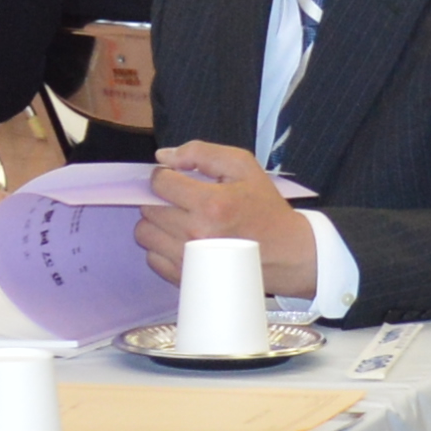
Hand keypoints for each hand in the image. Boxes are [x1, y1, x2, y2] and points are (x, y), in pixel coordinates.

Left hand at [135, 142, 318, 297]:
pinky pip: (152, 258)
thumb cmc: (265, 208)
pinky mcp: (186, 278)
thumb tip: (164, 157)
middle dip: (160, 198)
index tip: (176, 178)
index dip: (164, 175)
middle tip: (181, 199)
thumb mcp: (243, 165)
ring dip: (157, 223)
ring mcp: (188, 259)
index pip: (159, 183)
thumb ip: (201, 153)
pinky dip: (161, 247)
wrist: (286, 252)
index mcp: (211, 203)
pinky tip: (181, 241)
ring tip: (179, 220)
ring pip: (144, 233)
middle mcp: (195, 233)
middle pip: (148, 208)